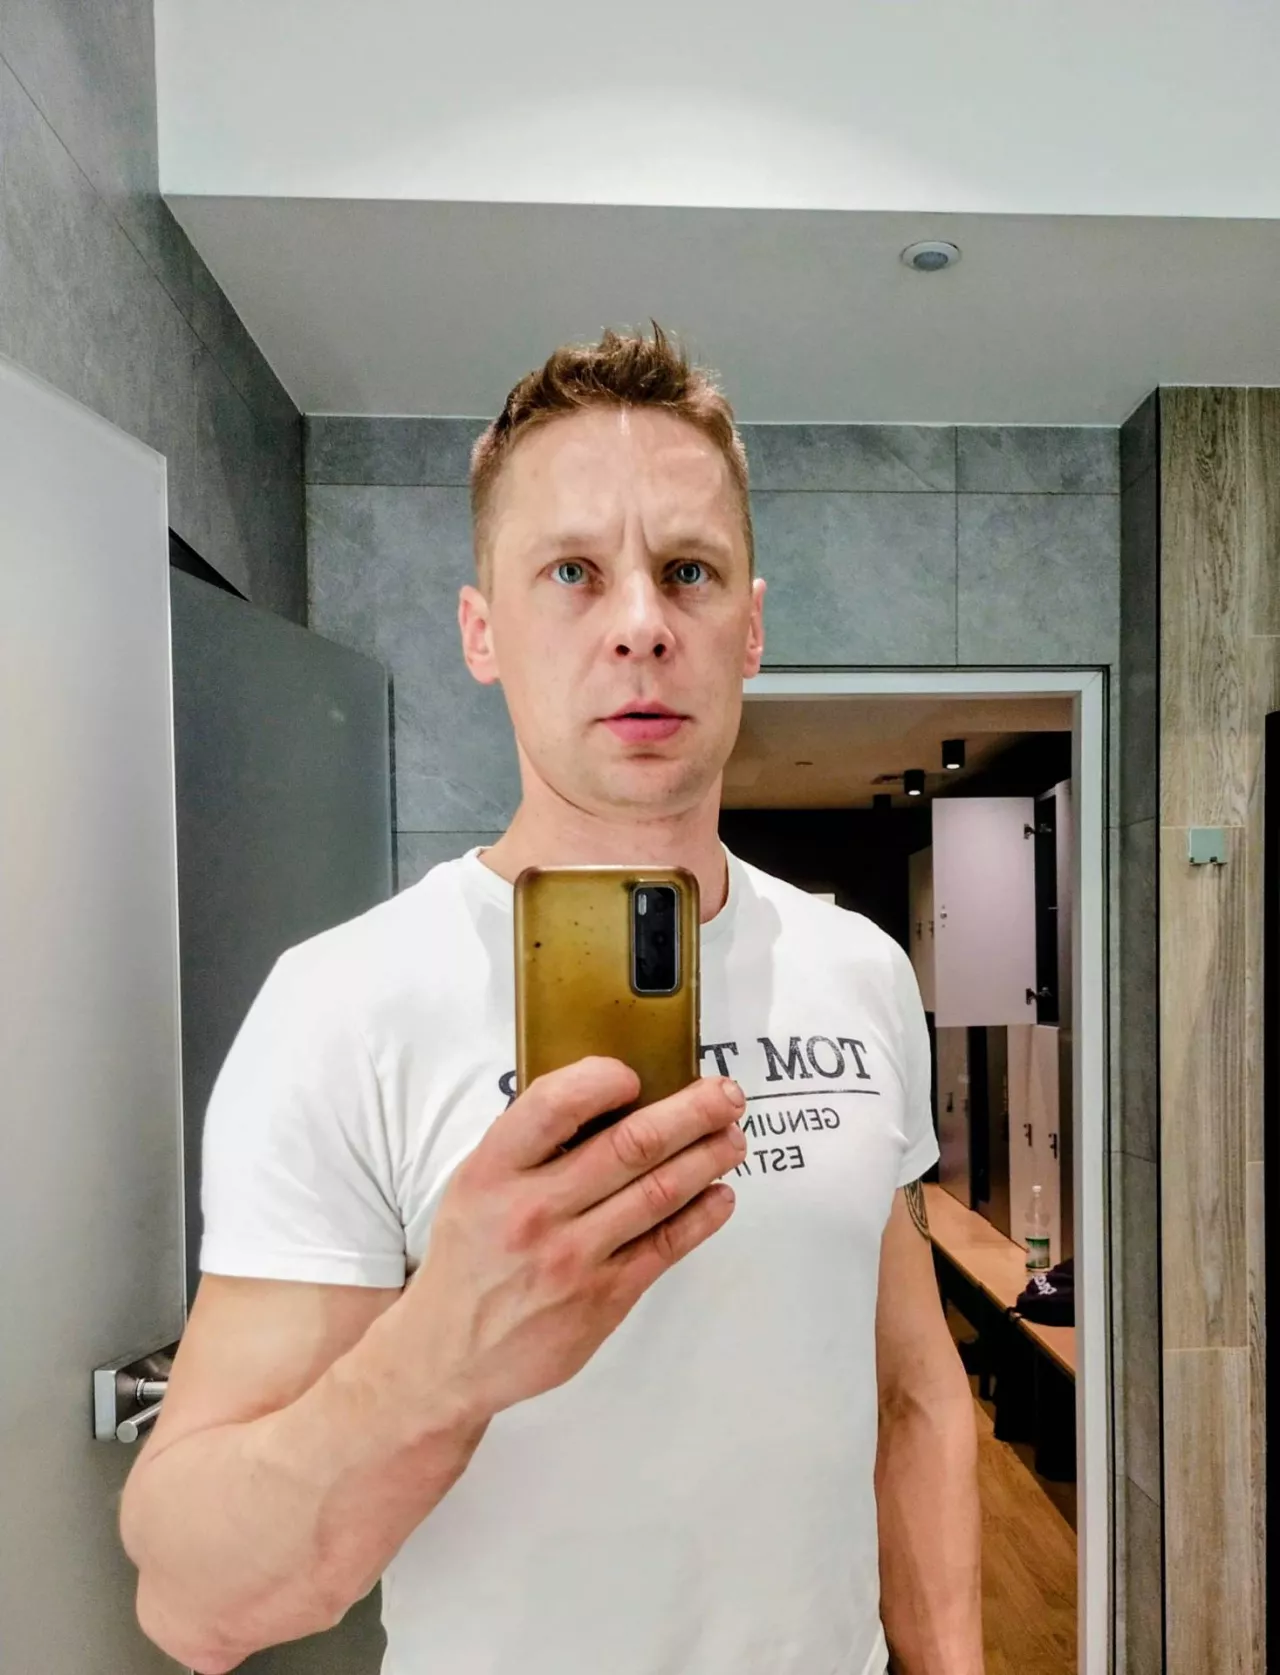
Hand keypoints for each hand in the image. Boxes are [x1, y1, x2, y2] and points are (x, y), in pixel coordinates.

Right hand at [404, 1057, 745, 1419]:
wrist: (449, 1353)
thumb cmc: (471, 1254)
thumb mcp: (476, 1184)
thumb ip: (531, 1143)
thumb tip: (614, 1100)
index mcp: (494, 1170)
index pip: (555, 1104)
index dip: (604, 1080)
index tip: (635, 1074)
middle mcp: (533, 1210)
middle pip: (630, 1146)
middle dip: (691, 1113)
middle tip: (728, 1094)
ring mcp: (572, 1258)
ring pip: (658, 1193)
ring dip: (706, 1158)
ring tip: (733, 1138)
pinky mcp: (602, 1300)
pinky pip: (665, 1247)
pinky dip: (701, 1216)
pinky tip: (720, 1196)